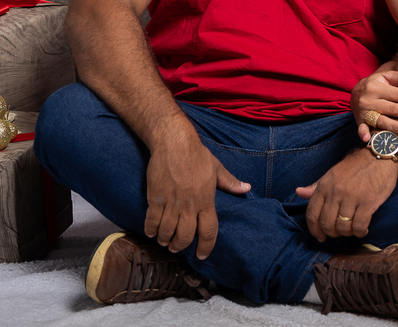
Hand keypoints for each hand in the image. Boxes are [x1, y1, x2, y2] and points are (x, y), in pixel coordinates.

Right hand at [144, 133, 249, 259]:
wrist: (173, 142)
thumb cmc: (196, 154)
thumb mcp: (216, 168)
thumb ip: (230, 182)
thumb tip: (246, 189)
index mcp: (206, 200)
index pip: (208, 231)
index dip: (205, 247)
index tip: (202, 255)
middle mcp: (189, 205)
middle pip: (185, 236)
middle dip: (180, 246)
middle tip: (177, 248)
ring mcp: (171, 203)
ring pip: (167, 232)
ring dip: (164, 240)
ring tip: (164, 241)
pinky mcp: (155, 198)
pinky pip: (152, 221)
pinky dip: (150, 230)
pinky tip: (151, 232)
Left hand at [296, 149, 397, 240]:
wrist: (380, 154)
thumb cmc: (356, 164)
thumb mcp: (333, 173)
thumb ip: (316, 186)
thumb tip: (299, 192)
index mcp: (325, 185)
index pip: (312, 213)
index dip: (314, 229)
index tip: (320, 236)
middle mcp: (336, 191)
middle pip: (327, 223)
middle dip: (332, 233)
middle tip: (339, 232)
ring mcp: (352, 197)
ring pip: (343, 227)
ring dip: (347, 233)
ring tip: (352, 230)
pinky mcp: (368, 202)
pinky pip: (359, 226)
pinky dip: (360, 232)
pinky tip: (363, 230)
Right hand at [351, 69, 397, 141]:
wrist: (353, 92)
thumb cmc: (375, 84)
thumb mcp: (385, 77)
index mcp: (378, 87)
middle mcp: (371, 99)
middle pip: (394, 108)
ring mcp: (365, 111)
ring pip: (381, 120)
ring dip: (394, 126)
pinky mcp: (360, 121)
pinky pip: (361, 128)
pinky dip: (363, 133)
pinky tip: (368, 139)